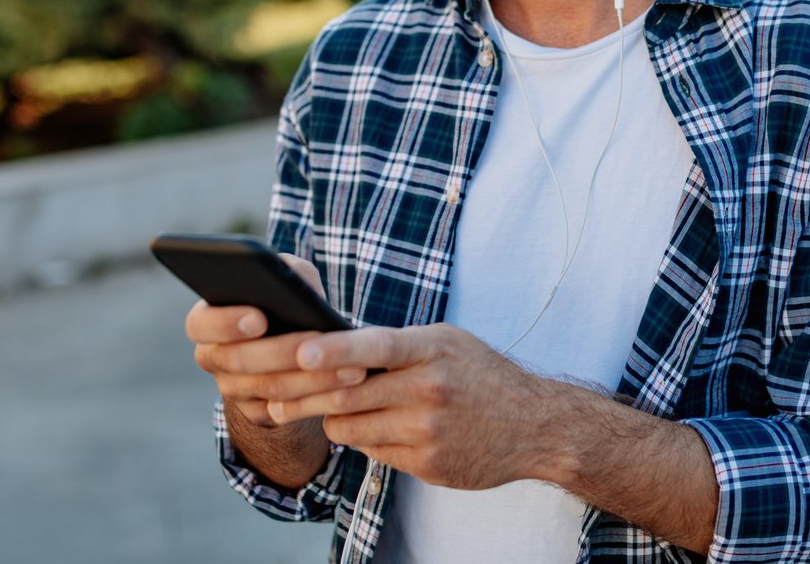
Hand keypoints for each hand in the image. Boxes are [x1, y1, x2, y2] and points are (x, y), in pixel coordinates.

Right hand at [184, 254, 367, 428]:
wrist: (294, 345)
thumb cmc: (288, 300)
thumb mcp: (289, 279)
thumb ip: (287, 270)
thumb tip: (290, 275)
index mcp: (207, 320)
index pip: (201, 324)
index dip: (226, 323)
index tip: (259, 319)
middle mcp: (213, 357)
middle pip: (240, 361)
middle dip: (283, 351)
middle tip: (319, 339)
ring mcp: (233, 389)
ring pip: (269, 388)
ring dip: (313, 378)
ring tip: (350, 366)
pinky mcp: (258, 413)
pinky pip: (286, 412)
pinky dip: (319, 399)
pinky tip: (348, 388)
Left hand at [266, 324, 560, 490]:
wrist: (534, 426)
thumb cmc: (480, 374)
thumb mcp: (446, 343)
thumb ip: (396, 345)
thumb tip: (331, 347)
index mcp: (433, 349)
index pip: (377, 344)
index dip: (335, 348)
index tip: (300, 351)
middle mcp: (430, 389)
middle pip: (349, 395)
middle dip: (306, 396)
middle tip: (274, 398)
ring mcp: (429, 431)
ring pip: (352, 428)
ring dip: (336, 421)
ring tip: (332, 412)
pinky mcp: (428, 465)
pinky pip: (374, 452)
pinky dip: (368, 440)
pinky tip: (379, 430)